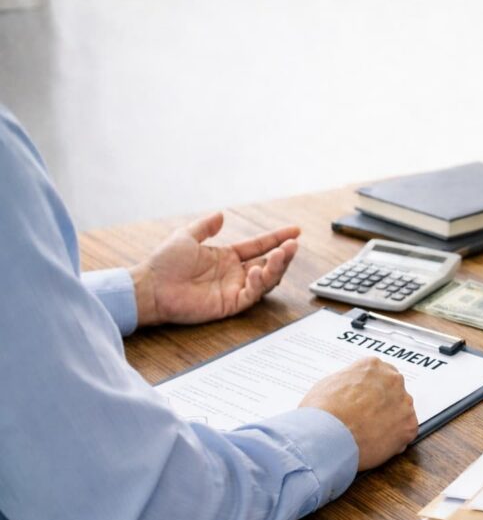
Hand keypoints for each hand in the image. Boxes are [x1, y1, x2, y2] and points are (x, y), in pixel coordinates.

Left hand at [130, 212, 299, 326]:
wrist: (150, 286)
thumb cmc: (164, 263)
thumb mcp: (186, 236)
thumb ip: (205, 227)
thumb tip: (221, 214)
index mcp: (227, 257)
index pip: (259, 246)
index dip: (277, 238)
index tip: (295, 231)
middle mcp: (235, 273)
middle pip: (269, 264)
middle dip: (284, 254)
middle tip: (292, 245)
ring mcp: (234, 289)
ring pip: (266, 280)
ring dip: (276, 267)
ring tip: (281, 254)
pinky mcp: (230, 304)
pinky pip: (251, 295)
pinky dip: (258, 283)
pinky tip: (256, 271)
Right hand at [300, 357, 417, 470]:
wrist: (325, 435)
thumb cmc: (321, 411)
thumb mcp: (328, 385)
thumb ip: (348, 384)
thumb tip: (349, 392)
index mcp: (373, 366)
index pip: (381, 376)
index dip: (373, 392)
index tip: (367, 402)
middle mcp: (393, 380)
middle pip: (394, 392)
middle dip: (383, 405)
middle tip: (368, 420)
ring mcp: (404, 403)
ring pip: (401, 413)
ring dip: (390, 422)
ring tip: (369, 435)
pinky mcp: (409, 426)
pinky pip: (406, 433)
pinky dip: (394, 441)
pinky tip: (376, 445)